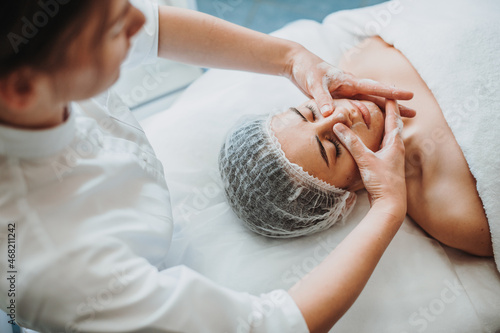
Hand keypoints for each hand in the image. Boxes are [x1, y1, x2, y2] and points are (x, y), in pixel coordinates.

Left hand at [286, 47, 413, 115]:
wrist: (298, 65)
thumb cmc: (307, 71)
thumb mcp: (314, 85)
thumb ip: (322, 99)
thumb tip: (329, 114)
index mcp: (350, 82)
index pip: (375, 88)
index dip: (392, 93)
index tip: (410, 96)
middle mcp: (352, 87)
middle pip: (378, 98)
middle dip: (395, 106)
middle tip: (414, 114)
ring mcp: (347, 93)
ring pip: (369, 103)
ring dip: (383, 111)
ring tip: (399, 120)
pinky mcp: (340, 98)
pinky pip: (357, 107)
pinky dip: (366, 114)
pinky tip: (371, 121)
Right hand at [333, 99, 406, 218]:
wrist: (391, 205)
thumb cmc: (382, 182)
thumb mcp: (365, 160)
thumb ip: (352, 142)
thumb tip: (338, 125)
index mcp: (394, 143)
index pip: (392, 118)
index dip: (391, 104)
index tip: (390, 92)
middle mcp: (396, 149)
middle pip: (394, 125)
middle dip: (390, 113)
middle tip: (387, 101)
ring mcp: (393, 158)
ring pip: (390, 136)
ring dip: (386, 125)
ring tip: (381, 118)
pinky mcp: (387, 167)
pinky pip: (385, 147)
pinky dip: (380, 138)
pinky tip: (375, 142)